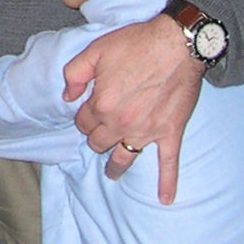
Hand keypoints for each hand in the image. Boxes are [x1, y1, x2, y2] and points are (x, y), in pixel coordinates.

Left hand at [63, 14, 205, 203]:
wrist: (176, 44)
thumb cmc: (135, 44)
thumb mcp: (94, 50)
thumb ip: (74, 74)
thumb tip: (67, 96)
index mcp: (101, 105)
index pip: (83, 123)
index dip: (83, 117)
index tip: (88, 111)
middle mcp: (121, 123)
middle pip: (99, 142)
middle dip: (96, 137)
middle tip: (99, 132)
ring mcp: (147, 131)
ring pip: (124, 157)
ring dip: (116, 166)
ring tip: (112, 173)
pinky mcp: (170, 133)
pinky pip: (168, 164)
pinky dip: (167, 183)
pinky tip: (164, 199)